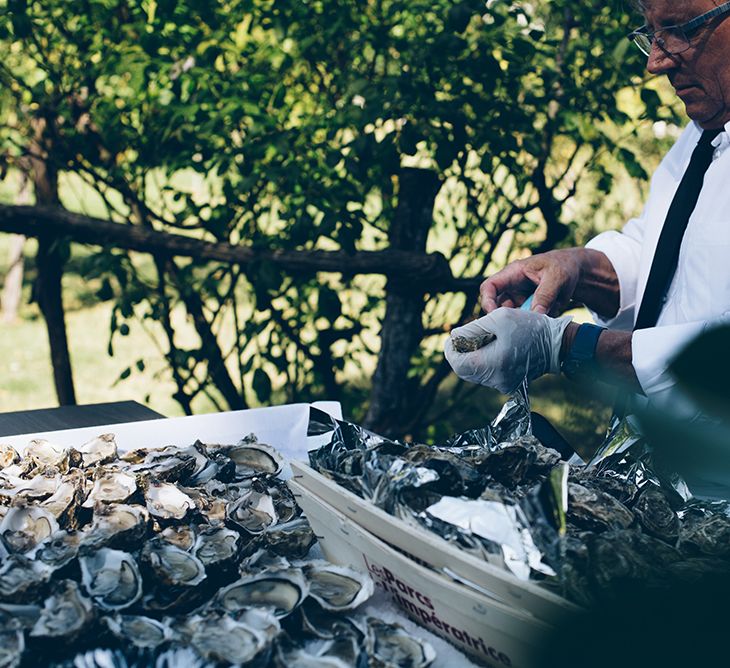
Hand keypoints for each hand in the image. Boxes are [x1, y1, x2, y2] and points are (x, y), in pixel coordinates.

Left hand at [444, 307, 571, 393]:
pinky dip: (485, 361)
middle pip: (465, 370)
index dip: (451, 349)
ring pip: (476, 372)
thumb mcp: (498, 318)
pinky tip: (493, 347)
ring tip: (482, 338)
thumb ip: (472, 328)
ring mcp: (503, 384)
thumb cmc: (529, 327)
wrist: (557, 344)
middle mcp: (496, 380)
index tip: (454, 337)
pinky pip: (489, 374)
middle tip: (465, 336)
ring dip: (473, 356)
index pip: (457, 363)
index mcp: (491, 365)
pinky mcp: (510, 383)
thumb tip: (455, 337)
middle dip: (461, 352)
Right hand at [479, 249, 585, 315]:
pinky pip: (527, 321)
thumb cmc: (563, 266)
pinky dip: (537, 322)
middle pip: (498, 307)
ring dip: (526, 322)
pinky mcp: (529, 309)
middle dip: (508, 318)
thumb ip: (545, 295)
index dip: (487, 302)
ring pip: (514, 317)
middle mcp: (512, 288)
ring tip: (544, 317)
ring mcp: (520, 300)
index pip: (489, 287)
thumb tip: (536, 314)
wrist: (575, 271)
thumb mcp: (557, 277)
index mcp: (512, 274)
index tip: (495, 318)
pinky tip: (549, 316)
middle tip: (524, 325)